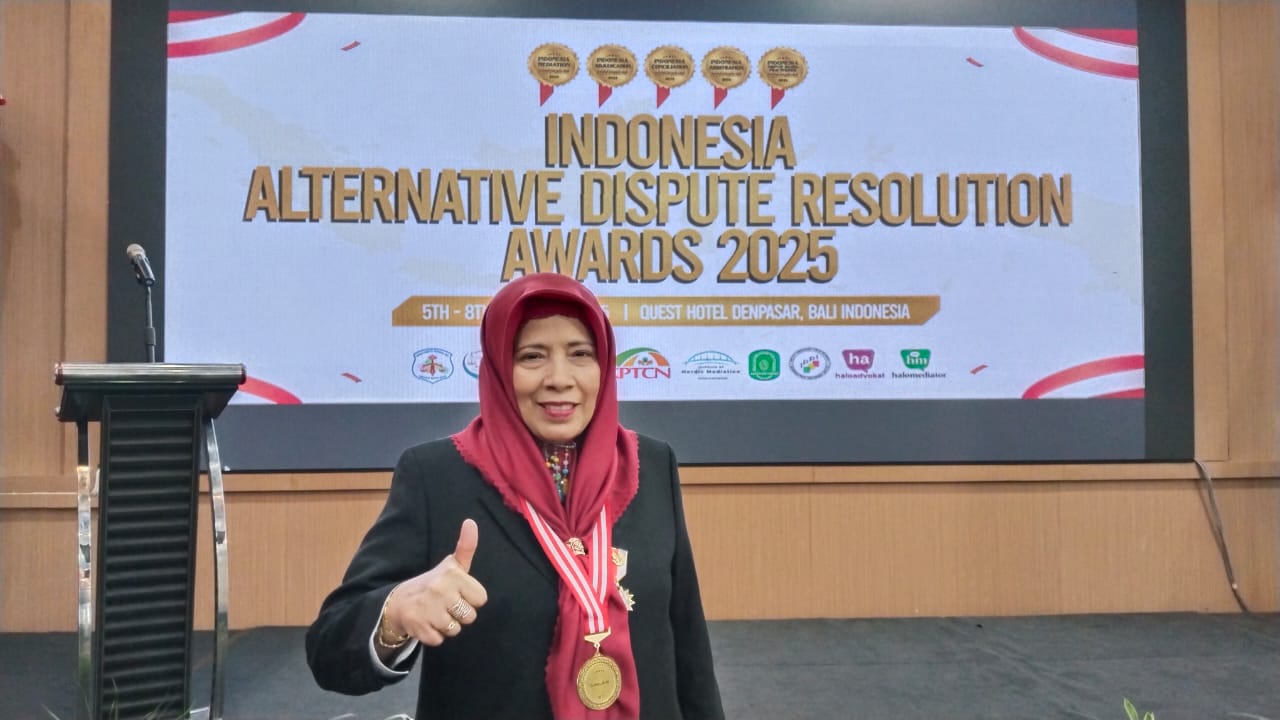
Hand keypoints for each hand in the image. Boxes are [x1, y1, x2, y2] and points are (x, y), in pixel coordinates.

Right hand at [384, 519, 488, 646]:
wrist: (399, 602)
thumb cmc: (434, 583)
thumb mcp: (451, 565)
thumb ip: (466, 547)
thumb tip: (471, 522)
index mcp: (452, 575)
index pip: (481, 598)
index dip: (470, 598)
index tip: (457, 592)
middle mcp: (440, 591)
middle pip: (470, 616)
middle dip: (460, 614)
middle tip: (445, 604)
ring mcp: (429, 610)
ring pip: (456, 629)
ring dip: (447, 625)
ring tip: (435, 613)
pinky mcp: (419, 628)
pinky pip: (440, 640)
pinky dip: (434, 635)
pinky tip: (426, 623)